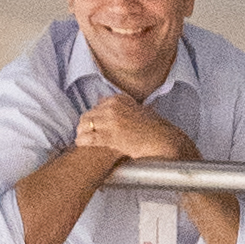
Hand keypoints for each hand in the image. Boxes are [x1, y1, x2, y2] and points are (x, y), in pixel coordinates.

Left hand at [74, 91, 192, 174]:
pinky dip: (84, 141)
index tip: (91, 123)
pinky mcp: (112, 136)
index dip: (93, 115)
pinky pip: (91, 137)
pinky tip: (80, 144)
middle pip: (90, 114)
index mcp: (119, 99)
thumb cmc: (156, 129)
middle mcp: (114, 107)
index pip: (98, 105)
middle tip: (81, 132)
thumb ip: (127, 108)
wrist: (165, 139)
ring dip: (81, 132)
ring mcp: (112, 121)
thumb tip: (116, 109)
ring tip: (79, 139)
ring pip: (87, 125)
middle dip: (84, 124)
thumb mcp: (140, 110)